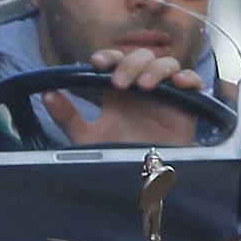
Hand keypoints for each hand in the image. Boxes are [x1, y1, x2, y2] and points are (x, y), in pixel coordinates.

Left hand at [43, 45, 203, 146]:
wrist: (146, 184)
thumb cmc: (117, 157)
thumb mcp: (88, 139)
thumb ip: (68, 117)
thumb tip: (46, 94)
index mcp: (119, 91)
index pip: (115, 60)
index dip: (108, 56)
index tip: (97, 63)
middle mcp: (143, 88)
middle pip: (141, 56)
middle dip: (130, 63)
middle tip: (120, 84)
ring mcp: (167, 95)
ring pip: (167, 63)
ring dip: (156, 68)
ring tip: (145, 86)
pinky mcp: (188, 106)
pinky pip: (194, 82)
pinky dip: (188, 78)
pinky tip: (178, 84)